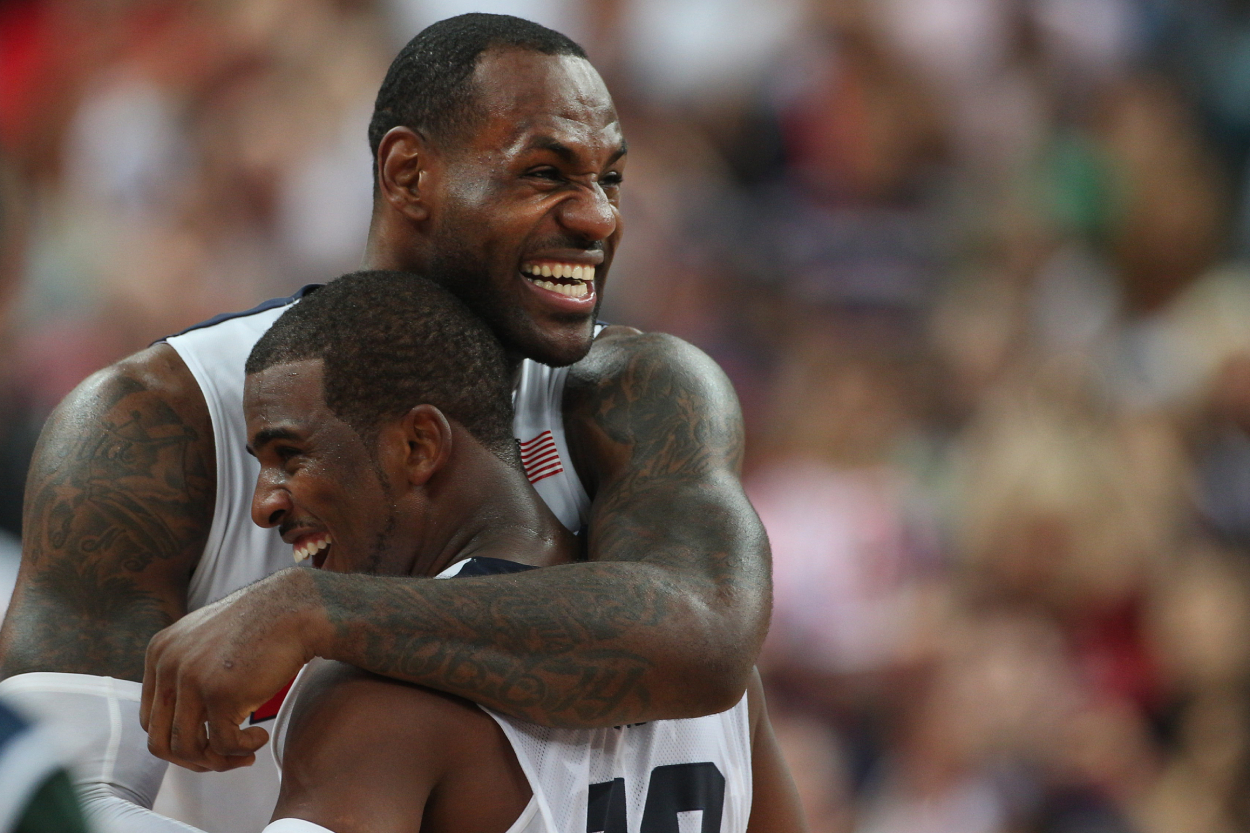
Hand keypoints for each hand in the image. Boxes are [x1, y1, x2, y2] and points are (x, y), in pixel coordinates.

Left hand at [141, 567, 323, 770]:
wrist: (295, 609)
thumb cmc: (261, 626)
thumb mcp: (207, 640)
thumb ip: (185, 670)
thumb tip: (184, 720)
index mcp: (160, 653)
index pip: (150, 719)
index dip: (178, 740)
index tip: (208, 744)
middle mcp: (168, 666)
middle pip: (161, 740)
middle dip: (194, 759)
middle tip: (224, 759)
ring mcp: (191, 681)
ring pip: (187, 749)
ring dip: (218, 761)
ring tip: (245, 754)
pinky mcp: (220, 695)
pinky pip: (223, 744)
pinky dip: (242, 749)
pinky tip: (260, 737)